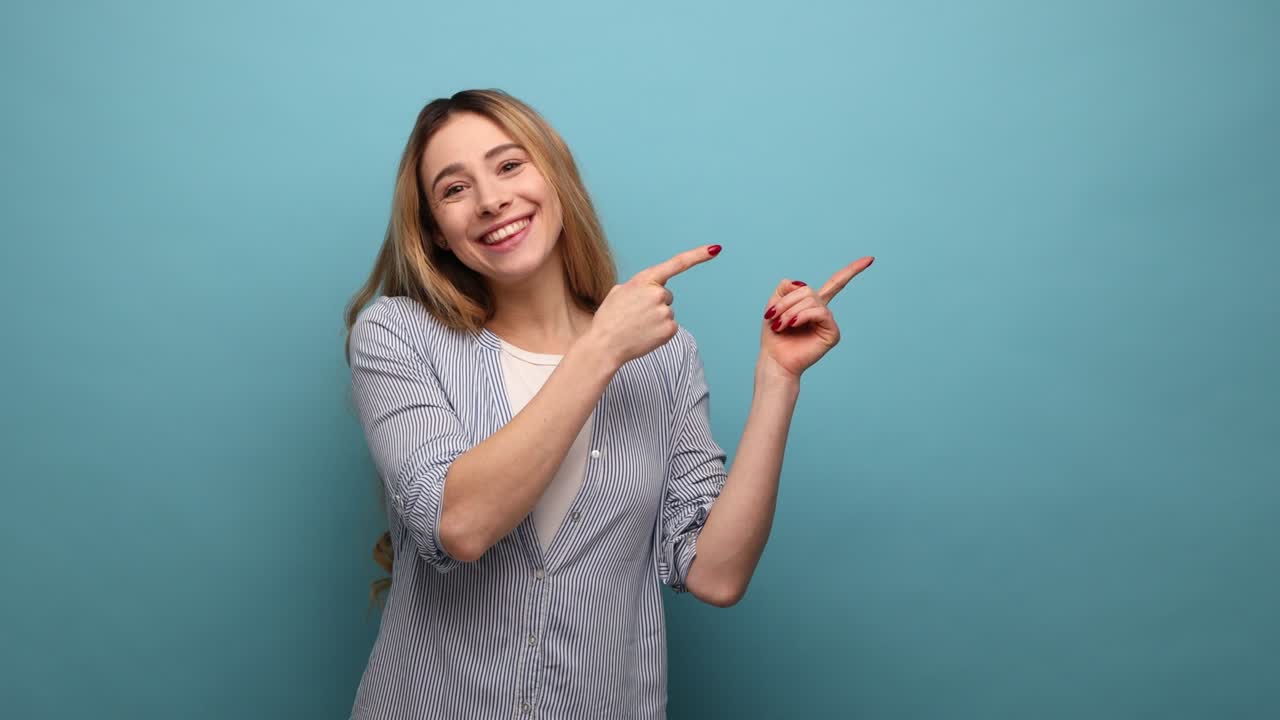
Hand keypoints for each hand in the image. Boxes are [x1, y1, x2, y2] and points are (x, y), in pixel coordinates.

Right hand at [587, 244, 721, 368]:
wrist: (604, 345)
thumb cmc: (608, 319)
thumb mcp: (619, 292)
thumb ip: (638, 286)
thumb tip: (646, 291)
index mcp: (645, 279)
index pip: (677, 263)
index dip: (698, 255)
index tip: (715, 249)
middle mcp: (658, 293)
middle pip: (667, 296)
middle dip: (655, 304)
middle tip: (635, 314)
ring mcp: (666, 312)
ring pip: (668, 312)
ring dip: (656, 319)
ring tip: (637, 326)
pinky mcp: (670, 329)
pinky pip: (670, 327)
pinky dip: (660, 332)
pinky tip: (645, 335)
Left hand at [759, 257, 874, 378]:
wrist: (775, 359)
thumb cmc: (774, 335)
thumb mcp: (774, 305)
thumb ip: (786, 288)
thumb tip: (801, 283)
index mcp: (812, 303)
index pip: (835, 283)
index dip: (852, 270)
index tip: (870, 259)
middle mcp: (823, 311)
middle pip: (809, 290)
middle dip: (787, 302)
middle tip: (773, 317)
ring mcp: (829, 322)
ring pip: (812, 300)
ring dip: (791, 311)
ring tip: (780, 325)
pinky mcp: (832, 333)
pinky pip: (821, 313)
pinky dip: (803, 316)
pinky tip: (795, 325)